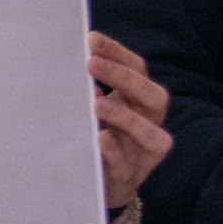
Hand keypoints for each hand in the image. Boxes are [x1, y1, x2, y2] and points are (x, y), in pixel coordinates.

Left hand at [89, 31, 171, 209]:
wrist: (99, 184)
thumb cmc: (96, 137)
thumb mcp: (93, 110)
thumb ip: (88, 89)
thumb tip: (69, 61)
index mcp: (140, 101)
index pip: (138, 71)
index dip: (118, 53)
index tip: (91, 39)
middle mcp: (150, 123)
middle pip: (153, 96)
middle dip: (124, 78)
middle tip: (92, 63)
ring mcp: (143, 153)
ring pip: (152, 134)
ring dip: (125, 116)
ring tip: (98, 103)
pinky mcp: (129, 178)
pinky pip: (126, 165)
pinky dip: (114, 152)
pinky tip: (100, 138)